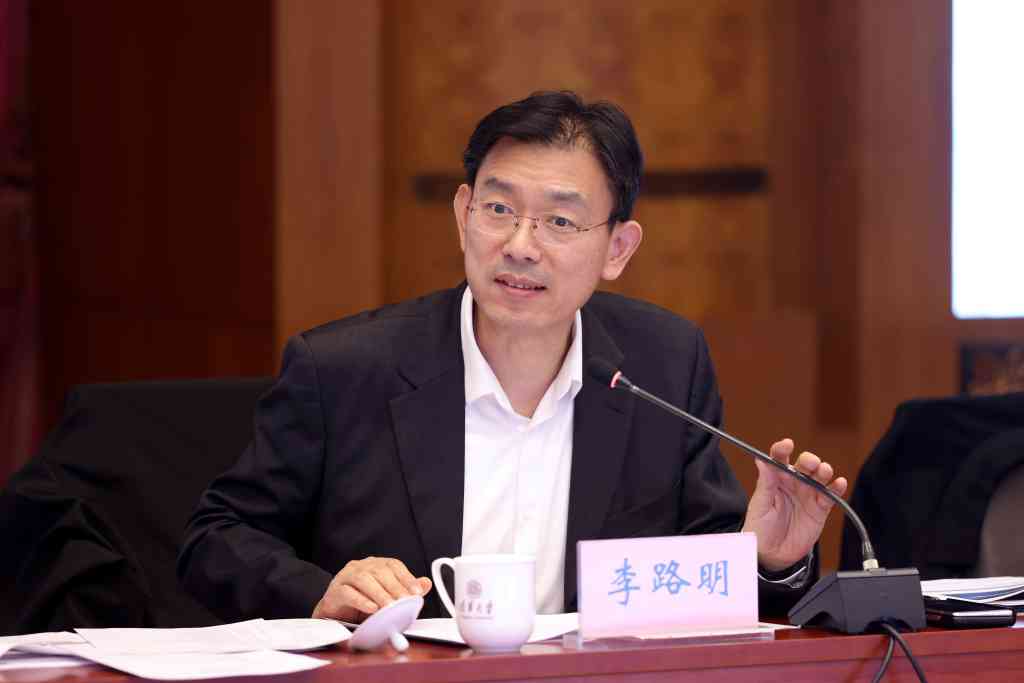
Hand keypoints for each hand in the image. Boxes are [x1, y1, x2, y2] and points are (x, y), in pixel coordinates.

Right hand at [312, 556, 431, 622]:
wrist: (335, 613)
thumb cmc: (363, 603)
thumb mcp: (387, 598)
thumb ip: (406, 590)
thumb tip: (426, 584)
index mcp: (376, 565)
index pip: (394, 565)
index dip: (406, 577)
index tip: (416, 592)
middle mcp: (362, 566)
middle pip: (380, 571)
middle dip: (395, 587)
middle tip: (404, 602)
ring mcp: (346, 576)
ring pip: (363, 579)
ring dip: (379, 594)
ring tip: (389, 606)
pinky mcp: (335, 590)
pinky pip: (348, 593)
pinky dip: (361, 600)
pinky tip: (371, 608)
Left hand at [740, 438, 847, 570]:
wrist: (771, 555)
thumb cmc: (760, 528)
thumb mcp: (759, 506)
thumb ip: (765, 484)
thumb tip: (762, 461)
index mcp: (775, 479)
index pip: (779, 459)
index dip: (783, 449)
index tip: (787, 444)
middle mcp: (793, 483)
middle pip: (804, 465)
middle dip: (809, 460)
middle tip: (810, 463)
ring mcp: (807, 495)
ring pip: (819, 477)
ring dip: (823, 471)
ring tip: (824, 471)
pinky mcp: (819, 509)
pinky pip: (830, 496)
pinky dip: (836, 488)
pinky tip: (839, 483)